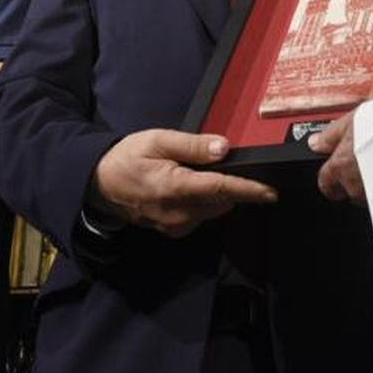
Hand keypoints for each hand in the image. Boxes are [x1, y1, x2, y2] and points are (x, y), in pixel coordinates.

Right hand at [90, 130, 277, 237]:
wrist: (100, 185)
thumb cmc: (128, 157)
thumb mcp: (157, 141)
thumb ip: (191, 146)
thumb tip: (224, 149)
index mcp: (175, 188)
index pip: (221, 189)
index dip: (249, 190)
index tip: (271, 192)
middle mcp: (179, 213)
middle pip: (222, 201)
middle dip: (234, 186)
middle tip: (230, 165)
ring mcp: (176, 226)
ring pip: (214, 210)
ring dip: (219, 195)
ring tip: (206, 173)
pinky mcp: (174, 231)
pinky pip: (202, 217)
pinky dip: (206, 203)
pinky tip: (192, 188)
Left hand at [311, 114, 365, 202]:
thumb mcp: (356, 118)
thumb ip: (332, 134)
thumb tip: (315, 143)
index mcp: (342, 164)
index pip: (326, 184)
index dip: (330, 180)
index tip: (334, 177)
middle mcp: (358, 185)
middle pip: (351, 192)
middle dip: (357, 181)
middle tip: (369, 160)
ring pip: (371, 197)